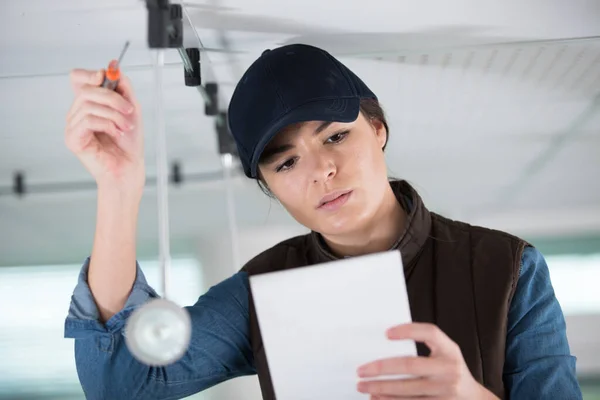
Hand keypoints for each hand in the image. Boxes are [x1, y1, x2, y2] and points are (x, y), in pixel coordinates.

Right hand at [64, 68, 144, 191]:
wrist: (129, 167)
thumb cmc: (129, 143)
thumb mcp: (131, 109)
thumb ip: (123, 88)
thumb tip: (114, 68)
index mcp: (89, 103)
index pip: (78, 78)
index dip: (90, 73)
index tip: (107, 77)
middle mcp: (77, 113)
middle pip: (86, 89)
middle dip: (112, 97)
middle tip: (129, 110)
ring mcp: (72, 126)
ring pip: (89, 104)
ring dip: (114, 114)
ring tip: (125, 127)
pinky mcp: (72, 139)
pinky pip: (88, 120)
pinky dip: (108, 124)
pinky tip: (116, 133)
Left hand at [356, 323, 498, 398]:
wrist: (473, 399)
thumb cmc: (451, 369)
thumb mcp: (446, 352)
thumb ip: (425, 346)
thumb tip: (386, 344)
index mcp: (450, 350)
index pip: (430, 333)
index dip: (408, 331)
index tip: (386, 333)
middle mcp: (449, 369)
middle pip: (410, 365)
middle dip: (382, 368)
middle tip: (362, 370)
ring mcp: (445, 391)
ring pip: (407, 390)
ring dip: (381, 388)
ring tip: (364, 385)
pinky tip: (377, 398)